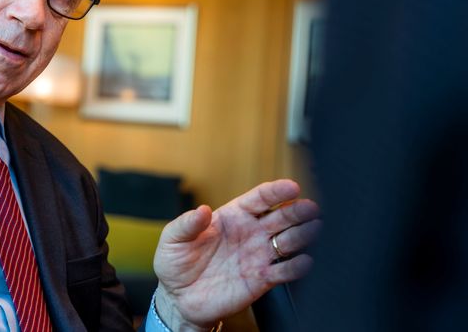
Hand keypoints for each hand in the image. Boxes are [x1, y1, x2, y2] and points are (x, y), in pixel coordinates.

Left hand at [152, 179, 319, 329]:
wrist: (179, 298)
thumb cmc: (176, 263)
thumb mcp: (172, 238)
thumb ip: (187, 223)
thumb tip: (202, 210)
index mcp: (233, 216)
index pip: (260, 198)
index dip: (277, 191)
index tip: (292, 187)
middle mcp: (251, 233)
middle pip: (282, 217)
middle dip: (298, 210)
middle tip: (311, 208)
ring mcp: (258, 256)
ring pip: (290, 241)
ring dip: (303, 235)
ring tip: (313, 230)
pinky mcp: (262, 280)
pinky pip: (286, 271)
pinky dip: (297, 267)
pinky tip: (303, 261)